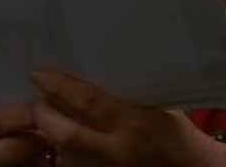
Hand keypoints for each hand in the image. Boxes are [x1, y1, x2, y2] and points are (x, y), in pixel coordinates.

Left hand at [29, 70, 225, 166]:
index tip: (38, 74)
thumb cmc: (175, 130)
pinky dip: (64, 151)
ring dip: (51, 133)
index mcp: (133, 120)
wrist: (187, 166)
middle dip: (43, 115)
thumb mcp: (156, 103)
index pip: (88, 101)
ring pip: (64, 152)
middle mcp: (116, 147)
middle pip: (65, 133)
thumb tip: (91, 70)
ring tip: (48, 116)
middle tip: (38, 99)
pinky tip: (65, 139)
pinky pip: (72, 165)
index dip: (60, 86)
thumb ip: (126, 92)